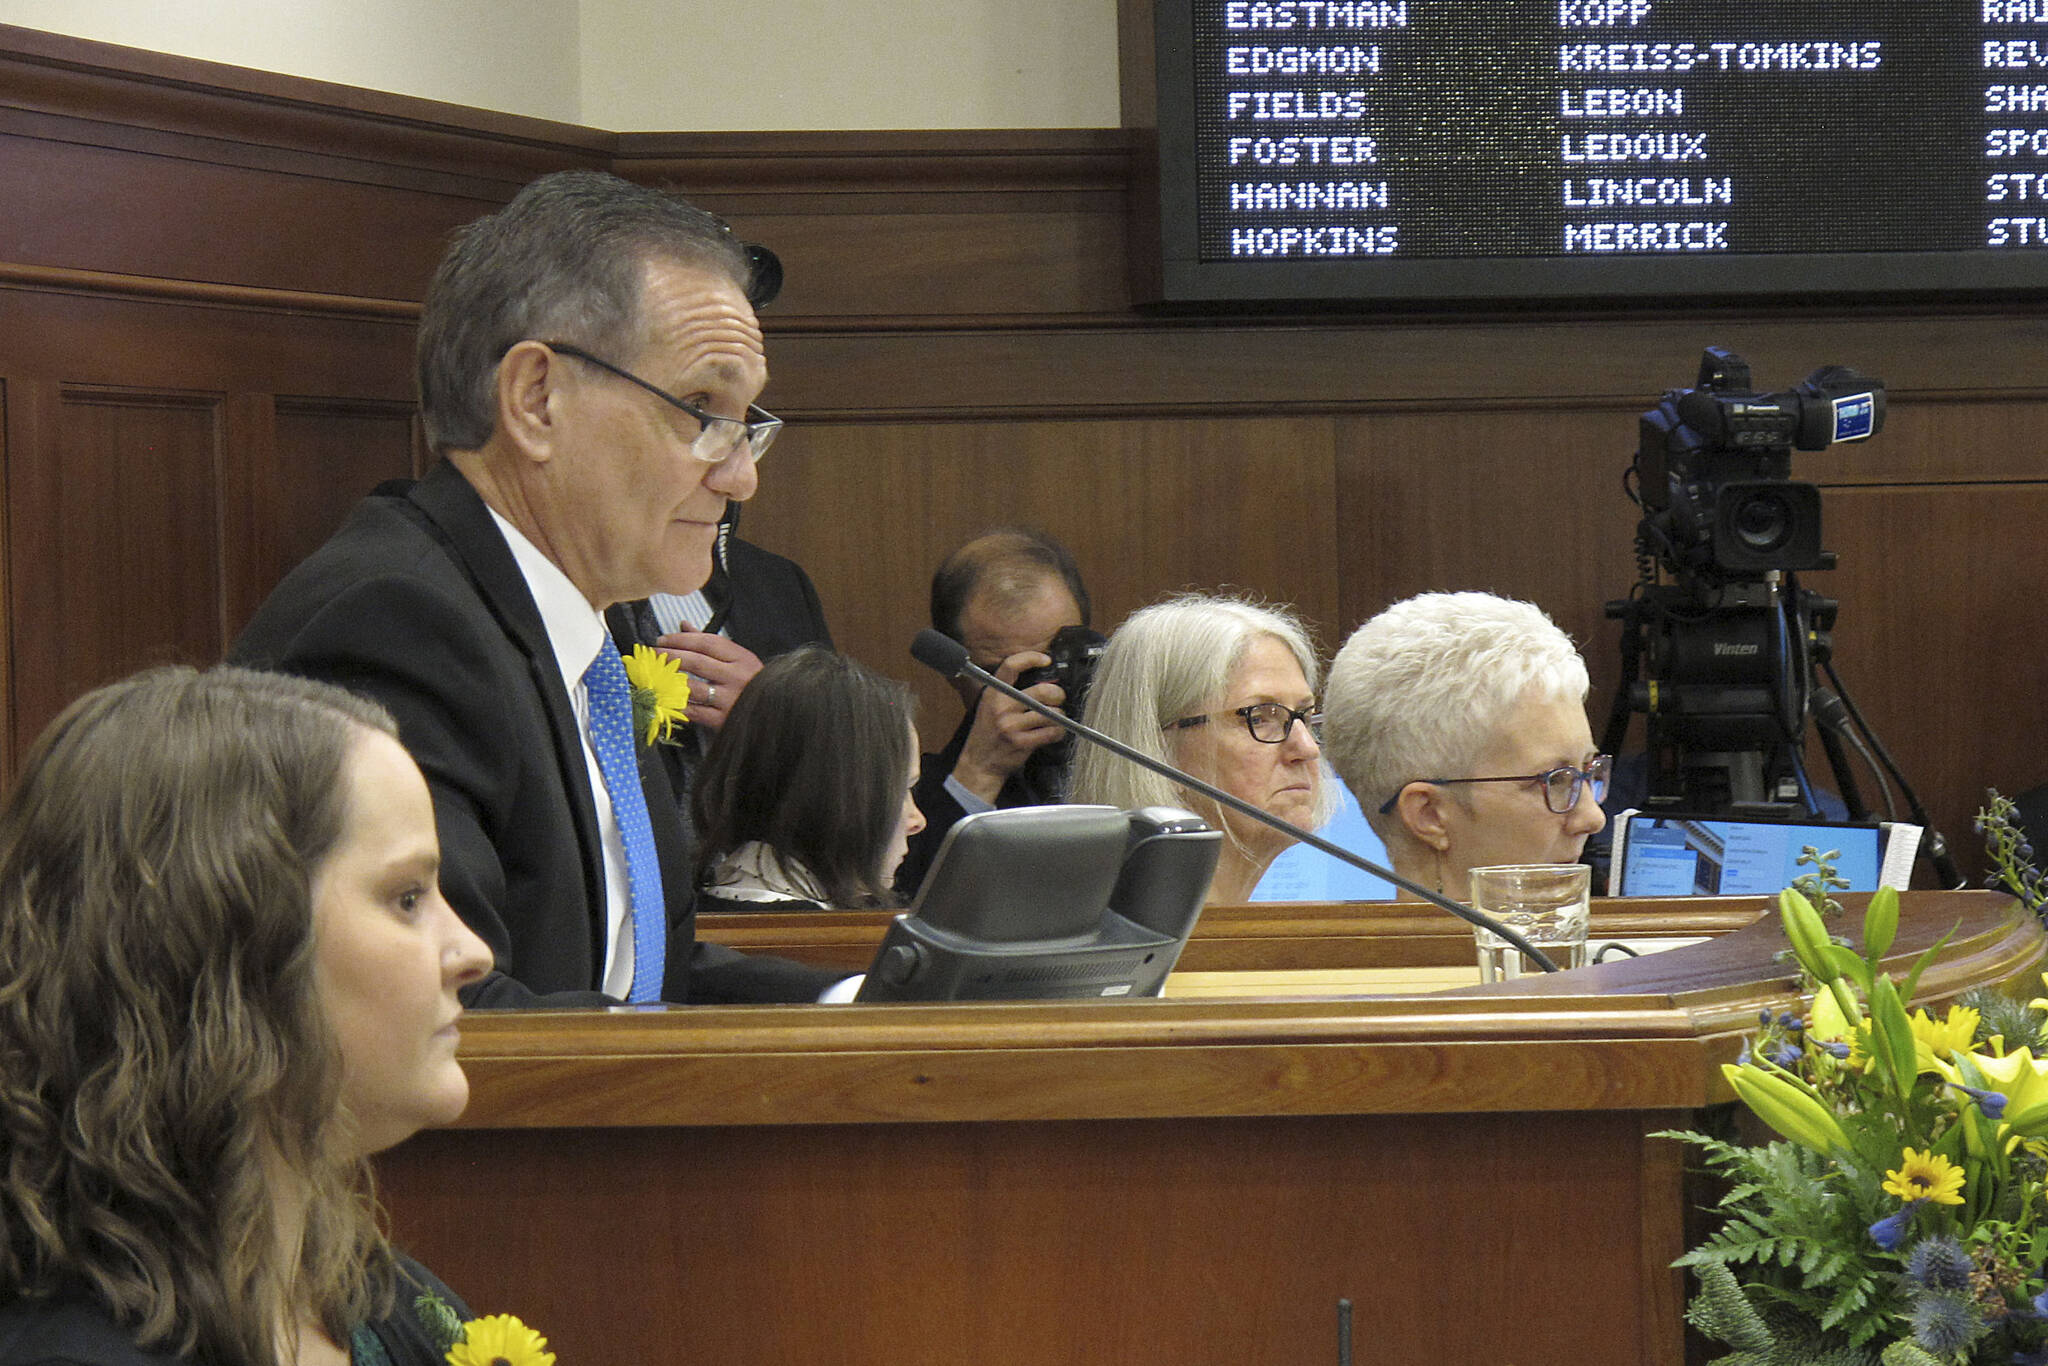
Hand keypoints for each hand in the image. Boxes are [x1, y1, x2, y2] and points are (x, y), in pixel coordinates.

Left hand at [656, 631, 763, 731]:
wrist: (774, 713)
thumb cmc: (752, 683)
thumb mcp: (738, 659)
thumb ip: (710, 643)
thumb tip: (684, 626)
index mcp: (741, 658)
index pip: (707, 643)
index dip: (681, 639)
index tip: (662, 639)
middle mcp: (736, 677)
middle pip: (697, 662)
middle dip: (671, 656)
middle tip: (653, 654)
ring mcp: (729, 699)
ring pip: (693, 687)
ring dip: (670, 680)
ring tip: (655, 674)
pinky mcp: (722, 719)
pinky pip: (694, 711)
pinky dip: (677, 704)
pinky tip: (664, 697)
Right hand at [951, 651, 1067, 803]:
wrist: (979, 763)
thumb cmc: (987, 734)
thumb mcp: (989, 706)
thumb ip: (1009, 692)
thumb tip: (1041, 680)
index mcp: (993, 694)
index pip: (1011, 666)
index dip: (1031, 658)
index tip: (1046, 660)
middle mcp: (1001, 707)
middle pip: (1042, 691)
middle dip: (1057, 694)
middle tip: (1058, 698)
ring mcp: (1012, 725)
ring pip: (1051, 712)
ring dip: (1059, 715)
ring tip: (1055, 718)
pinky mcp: (1022, 743)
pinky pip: (1051, 732)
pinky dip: (1058, 732)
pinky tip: (1055, 732)